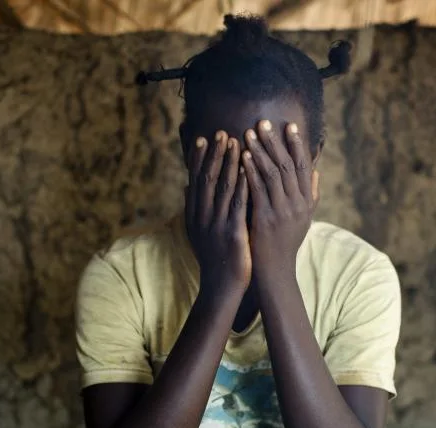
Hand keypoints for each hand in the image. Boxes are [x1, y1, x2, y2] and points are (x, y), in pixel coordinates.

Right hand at [185, 130, 250, 294]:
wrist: (221, 287)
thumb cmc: (214, 259)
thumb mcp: (198, 232)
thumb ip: (194, 208)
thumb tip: (187, 186)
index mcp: (193, 215)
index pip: (195, 180)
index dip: (198, 158)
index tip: (203, 138)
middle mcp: (201, 217)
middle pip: (207, 178)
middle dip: (215, 154)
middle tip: (222, 132)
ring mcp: (216, 224)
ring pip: (222, 187)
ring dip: (229, 162)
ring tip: (237, 141)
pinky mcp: (232, 232)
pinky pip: (238, 203)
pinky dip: (242, 183)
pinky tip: (248, 169)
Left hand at [242, 120, 318, 279]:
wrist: (275, 272)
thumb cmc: (285, 244)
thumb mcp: (303, 218)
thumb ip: (310, 194)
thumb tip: (315, 169)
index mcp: (306, 202)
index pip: (304, 166)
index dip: (297, 145)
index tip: (290, 126)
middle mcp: (298, 204)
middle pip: (288, 165)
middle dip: (275, 142)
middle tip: (264, 122)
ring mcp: (283, 211)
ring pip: (273, 173)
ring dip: (261, 151)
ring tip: (249, 133)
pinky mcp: (267, 218)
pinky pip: (259, 189)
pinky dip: (251, 170)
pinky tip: (242, 157)